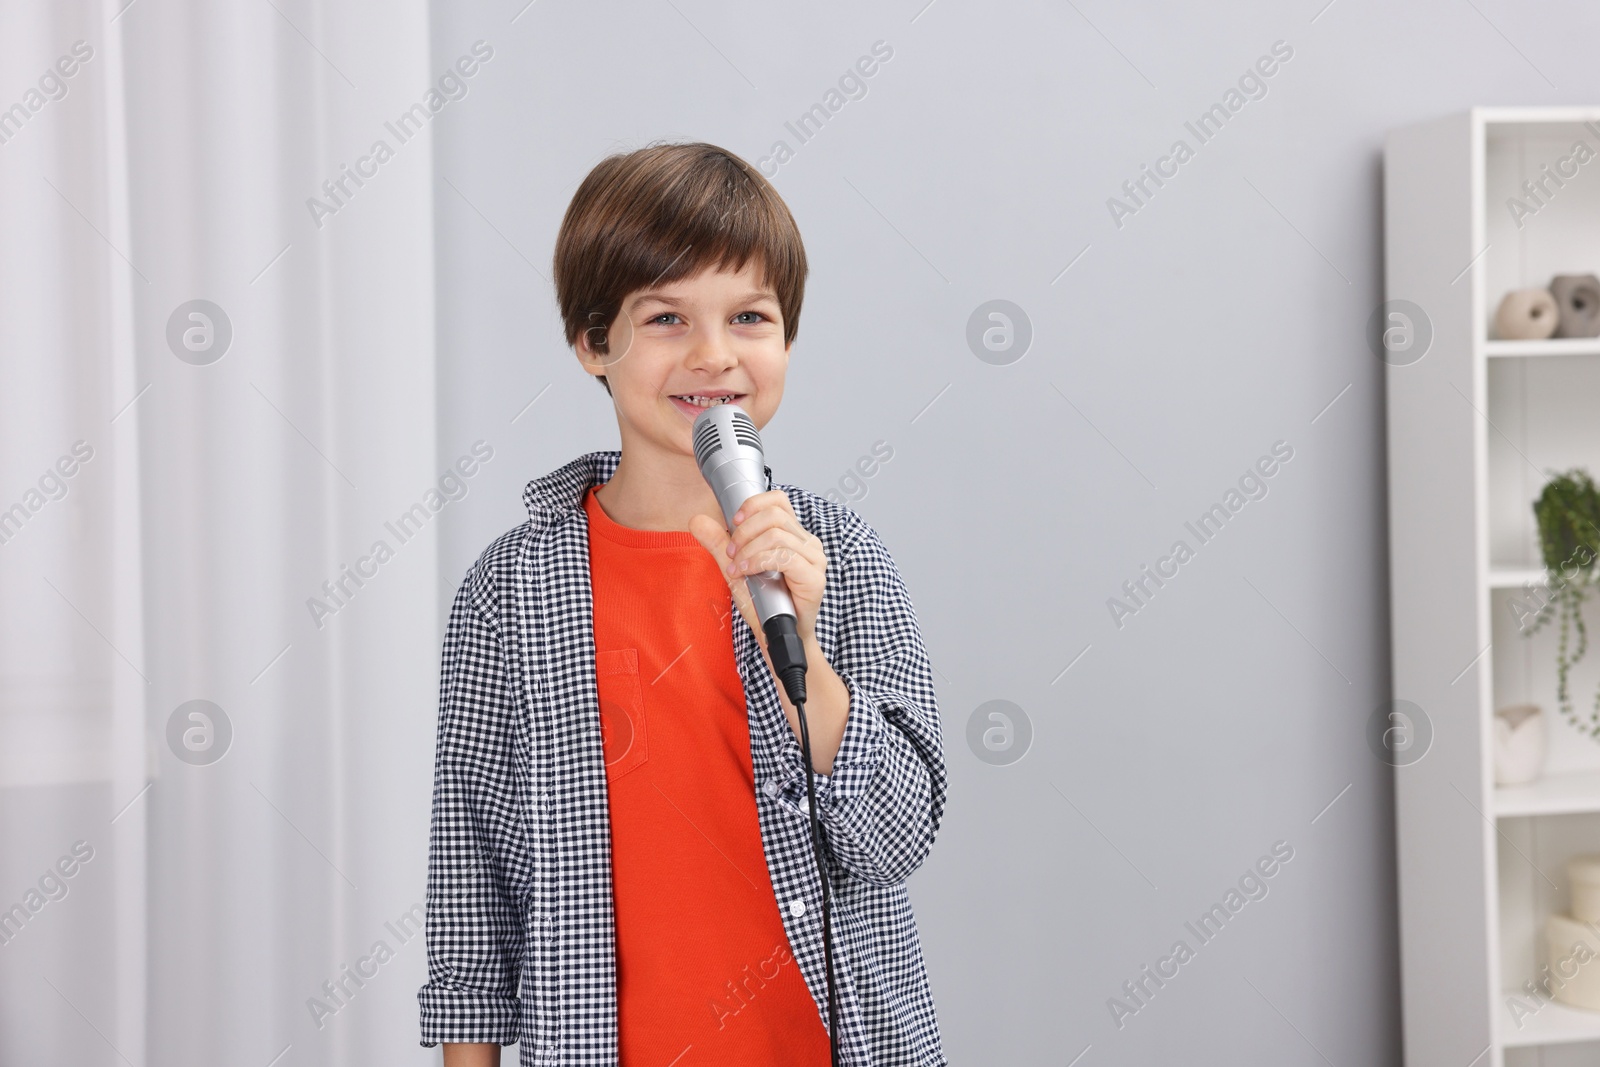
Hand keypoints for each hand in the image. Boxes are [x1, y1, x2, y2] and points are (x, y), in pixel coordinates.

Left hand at [688, 490, 826, 647]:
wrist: (777, 637)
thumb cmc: (765, 604)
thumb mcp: (735, 567)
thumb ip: (719, 543)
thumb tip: (696, 520)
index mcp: (794, 535)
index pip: (779, 500)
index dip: (753, 504)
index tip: (733, 521)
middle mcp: (808, 543)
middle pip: (775, 515)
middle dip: (744, 531)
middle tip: (731, 552)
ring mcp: (815, 559)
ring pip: (777, 535)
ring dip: (749, 550)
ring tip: (737, 567)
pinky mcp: (814, 577)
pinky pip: (785, 557)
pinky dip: (758, 561)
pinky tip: (746, 571)